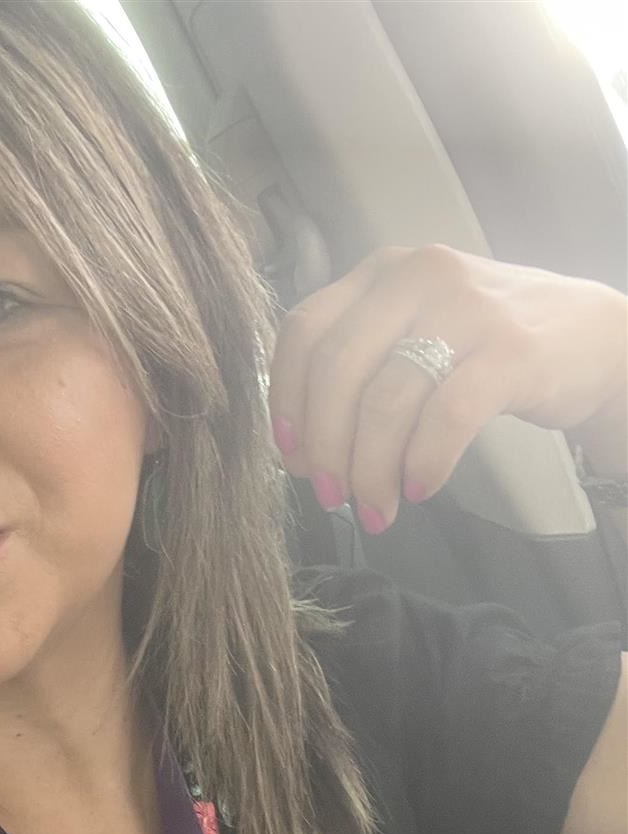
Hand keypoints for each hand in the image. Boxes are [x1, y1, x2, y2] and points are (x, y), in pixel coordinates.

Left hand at [267, 244, 627, 533]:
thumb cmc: (487, 347)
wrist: (596, 339)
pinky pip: (445, 417)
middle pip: (337, 370)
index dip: (287, 403)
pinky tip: (419, 489)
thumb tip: (301, 445)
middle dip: (325, 447)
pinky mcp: (510, 350)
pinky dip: (423, 463)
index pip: (304, 332)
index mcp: (381, 273)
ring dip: (370, 471)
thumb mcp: (414, 332)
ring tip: (375, 509)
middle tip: (331, 497)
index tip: (293, 457)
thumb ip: (358, 368)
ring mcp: (466, 308)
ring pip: (385, 400)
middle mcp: (417, 277)